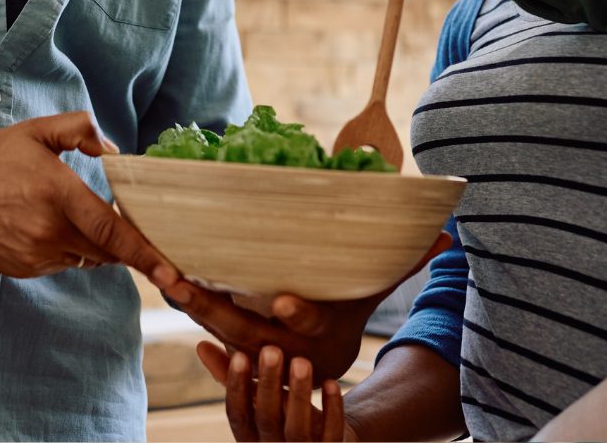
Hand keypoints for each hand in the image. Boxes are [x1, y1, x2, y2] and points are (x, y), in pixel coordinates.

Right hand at [0, 112, 177, 282]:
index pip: (111, 230)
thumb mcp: (38, 130)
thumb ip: (81, 129)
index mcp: (58, 193)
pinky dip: (71, 249)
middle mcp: (48, 231)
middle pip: (106, 249)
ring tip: (83, 215)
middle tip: (144, 230)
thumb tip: (115, 150)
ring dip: (98, 244)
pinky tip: (54, 225)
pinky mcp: (23, 269)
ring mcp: (34, 255)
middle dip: (128, 244)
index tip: (173, 273)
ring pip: (87, 257)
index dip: (145, 253)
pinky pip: (64, 263)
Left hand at [169, 231, 450, 382]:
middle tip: (186, 280)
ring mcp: (249, 342)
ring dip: (188, 301)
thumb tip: (447, 236)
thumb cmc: (344, 315)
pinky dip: (182, 304)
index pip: (304, 322)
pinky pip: (200, 322)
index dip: (294, 313)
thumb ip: (402, 264)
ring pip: (214, 324)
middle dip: (213, 303)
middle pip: (242, 326)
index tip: (282, 299)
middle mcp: (277, 341)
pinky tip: (159, 279)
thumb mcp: (371, 295)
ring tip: (163, 274)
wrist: (315, 369)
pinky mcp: (228, 336)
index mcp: (312, 330)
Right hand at [197, 345, 352, 441]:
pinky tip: (332, 382)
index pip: (237, 414)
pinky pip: (332, 434)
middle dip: (269, 384)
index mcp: (250, 436)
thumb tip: (200, 345)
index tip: (240, 355)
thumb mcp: (255, 398)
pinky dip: (332, 408)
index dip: (237, 387)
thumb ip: (229, 376)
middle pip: (267, 418)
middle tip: (272, 350)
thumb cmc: (280, 413)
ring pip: (297, 429)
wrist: (322, 439)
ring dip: (299, 393)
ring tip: (302, 361)